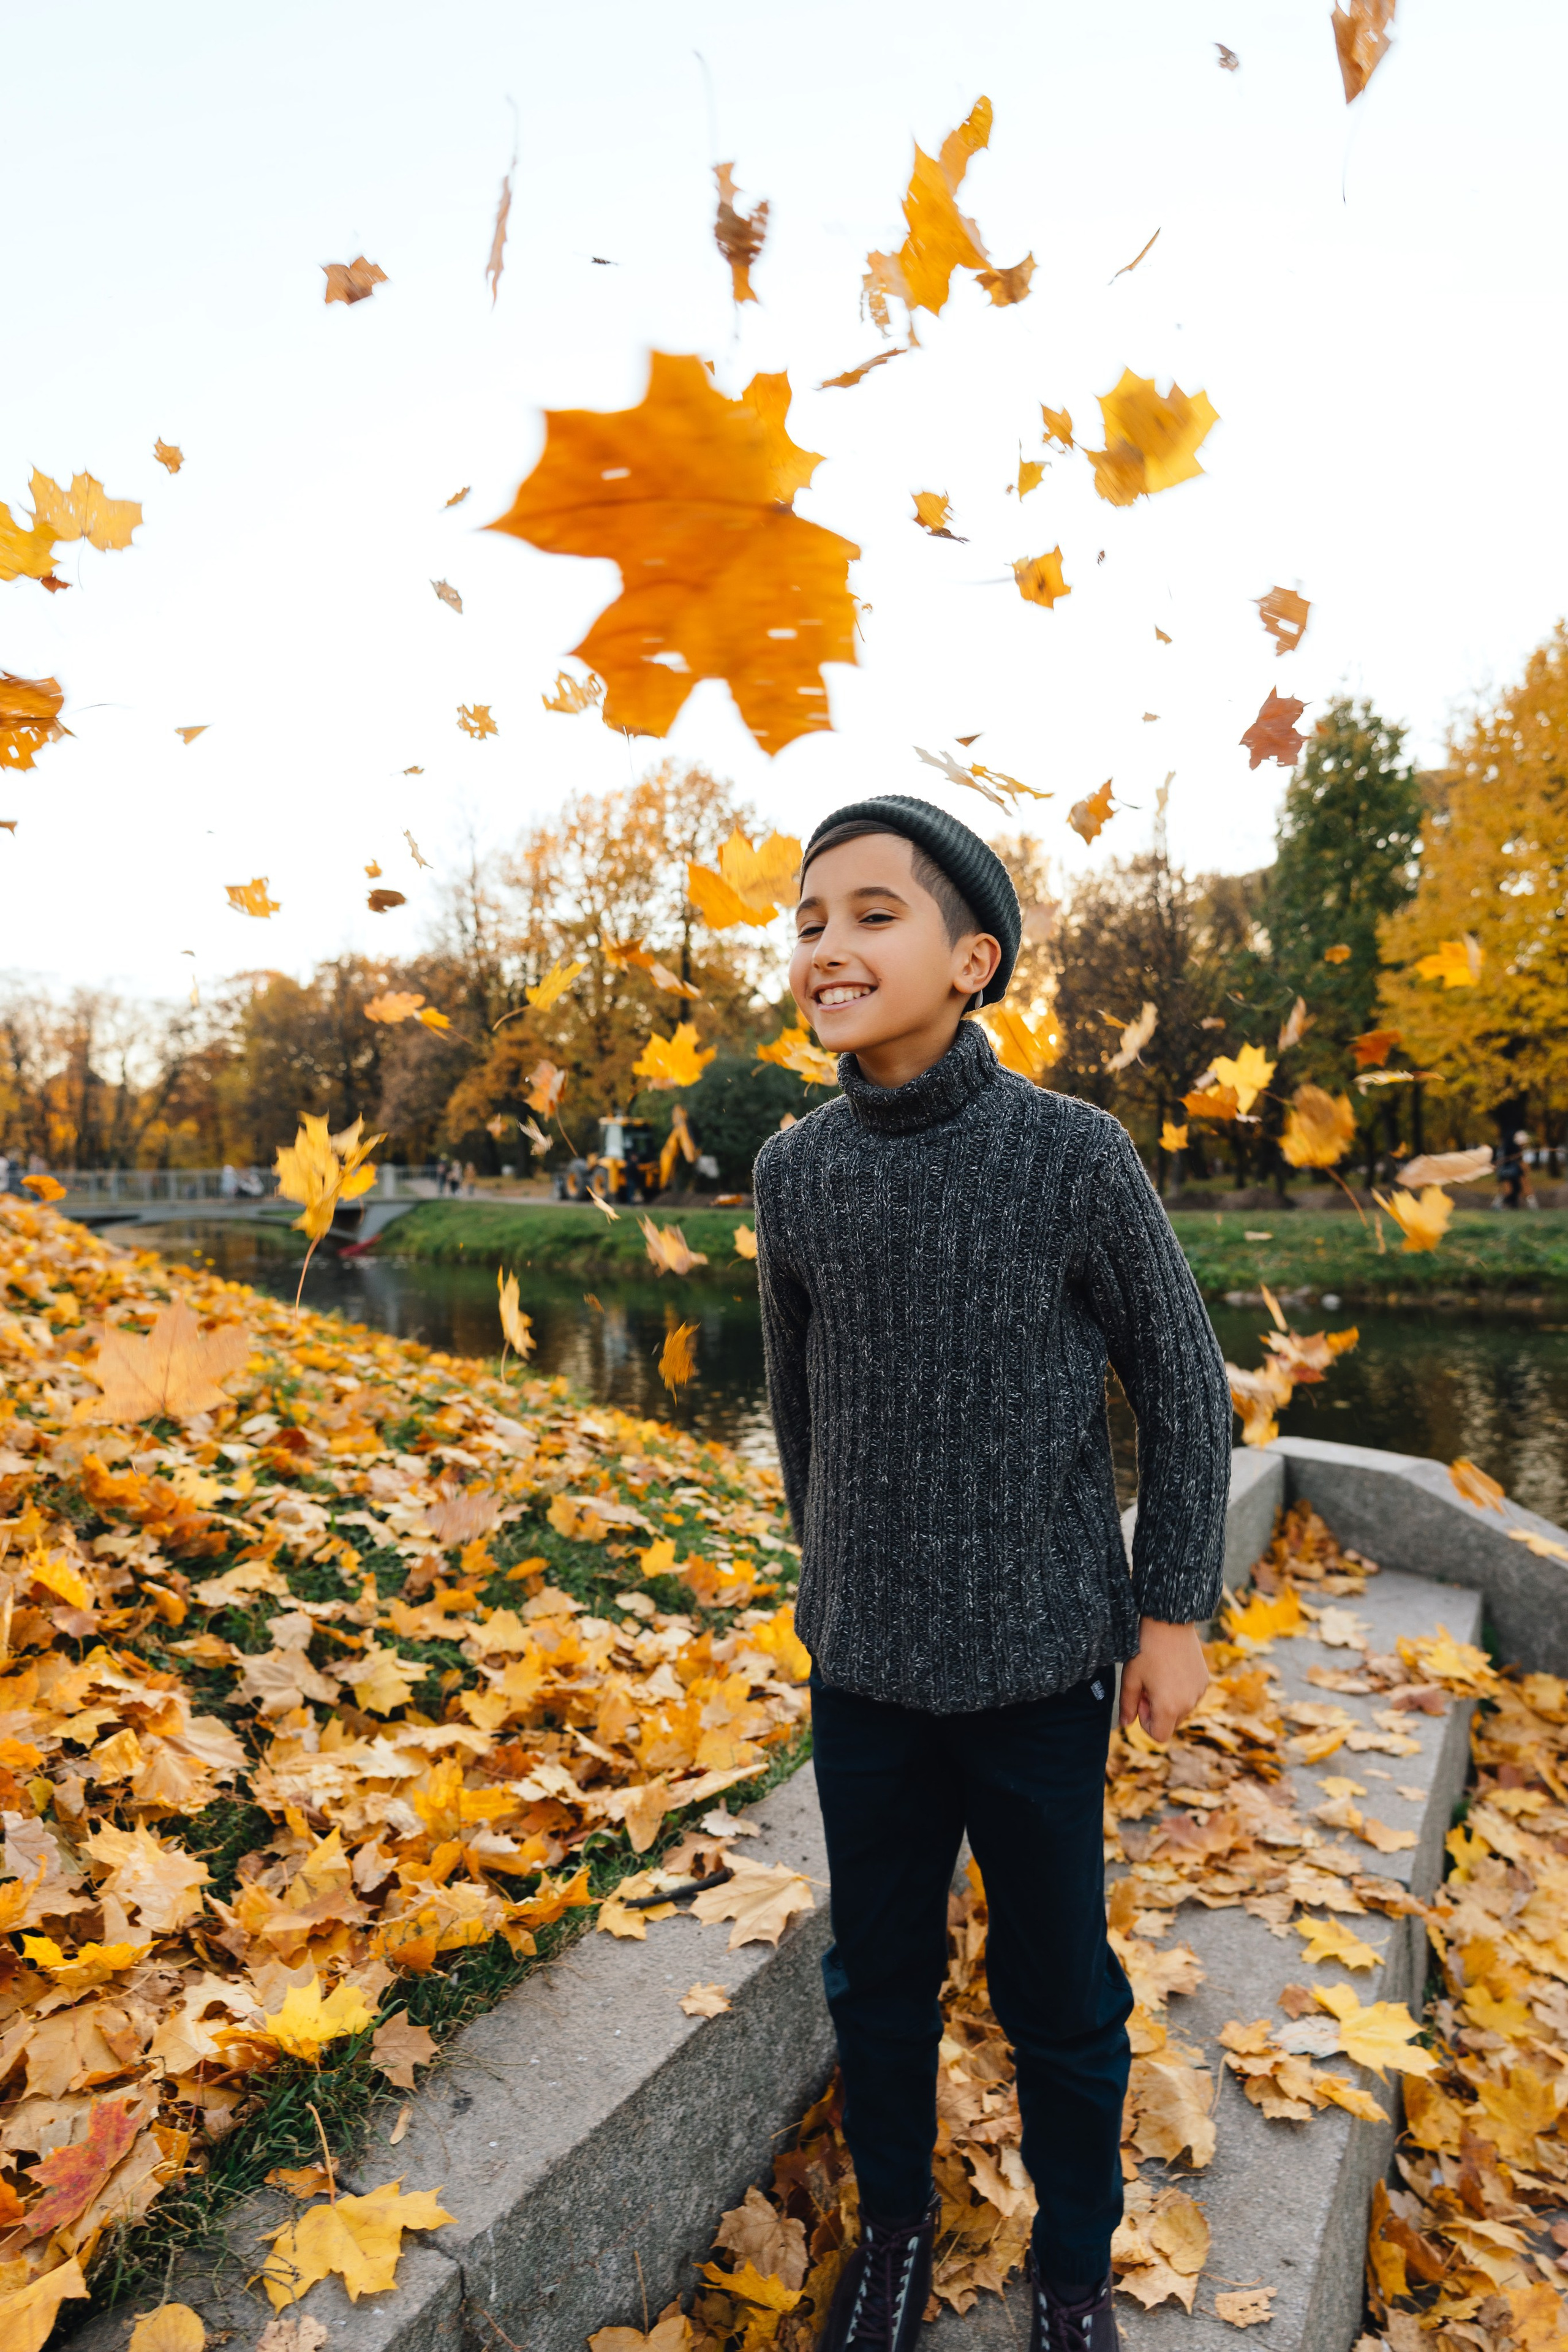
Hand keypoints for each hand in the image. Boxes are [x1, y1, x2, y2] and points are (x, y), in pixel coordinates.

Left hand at [1119, 1619, 1208, 1744]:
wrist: (1169, 1622)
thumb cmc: (1145, 1649)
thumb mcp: (1130, 1678)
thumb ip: (1127, 1705)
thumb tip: (1126, 1724)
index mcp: (1169, 1707)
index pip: (1159, 1736)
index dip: (1146, 1723)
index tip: (1142, 1699)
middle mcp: (1188, 1704)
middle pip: (1171, 1724)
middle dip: (1157, 1712)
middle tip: (1148, 1685)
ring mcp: (1199, 1692)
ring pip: (1181, 1710)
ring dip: (1169, 1701)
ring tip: (1159, 1675)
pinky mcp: (1204, 1680)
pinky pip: (1191, 1696)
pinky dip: (1180, 1690)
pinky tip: (1171, 1668)